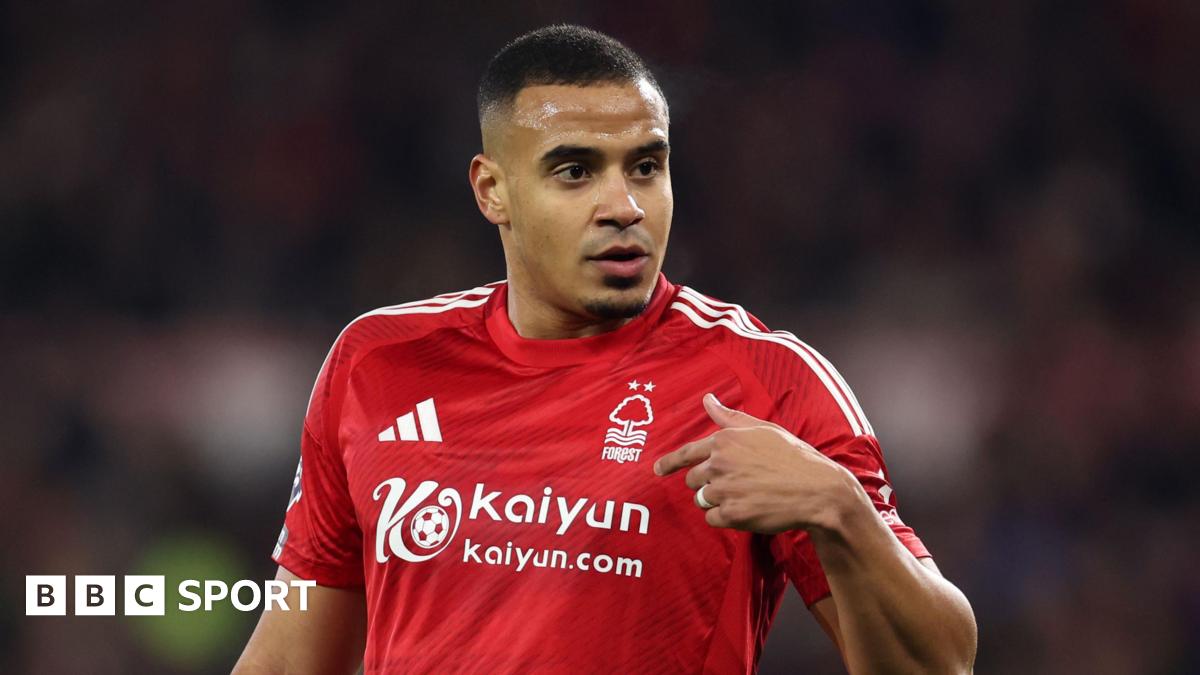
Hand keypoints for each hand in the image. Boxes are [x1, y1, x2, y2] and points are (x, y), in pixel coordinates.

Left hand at [653, 393, 859, 533]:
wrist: (817, 489)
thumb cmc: (792, 456)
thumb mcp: (762, 429)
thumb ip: (729, 417)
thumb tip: (707, 399)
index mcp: (725, 440)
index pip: (686, 453)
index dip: (668, 463)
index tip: (656, 470)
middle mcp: (719, 463)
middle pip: (692, 480)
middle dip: (706, 483)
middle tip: (735, 484)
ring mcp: (724, 490)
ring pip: (701, 500)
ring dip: (717, 501)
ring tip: (745, 495)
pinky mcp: (732, 514)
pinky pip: (712, 519)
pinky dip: (724, 518)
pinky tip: (746, 509)